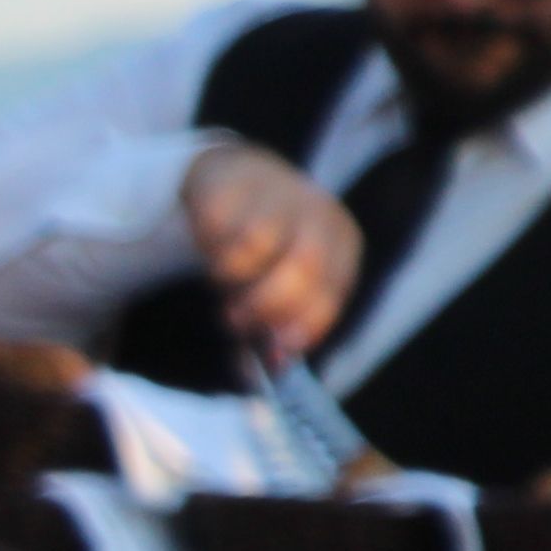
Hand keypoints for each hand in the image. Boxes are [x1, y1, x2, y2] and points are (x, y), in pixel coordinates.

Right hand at [184, 140, 361, 364]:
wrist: (241, 182)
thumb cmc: (267, 251)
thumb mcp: (281, 288)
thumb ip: (279, 329)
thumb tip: (273, 369)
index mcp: (341, 242)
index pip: (330, 292)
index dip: (303, 327)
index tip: (275, 352)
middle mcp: (317, 212)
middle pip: (300, 268)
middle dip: (262, 305)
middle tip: (235, 320)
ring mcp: (277, 193)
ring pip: (254, 248)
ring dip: (230, 278)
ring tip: (224, 281)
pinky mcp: (232, 184)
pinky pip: (215, 230)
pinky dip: (209, 250)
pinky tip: (211, 248)